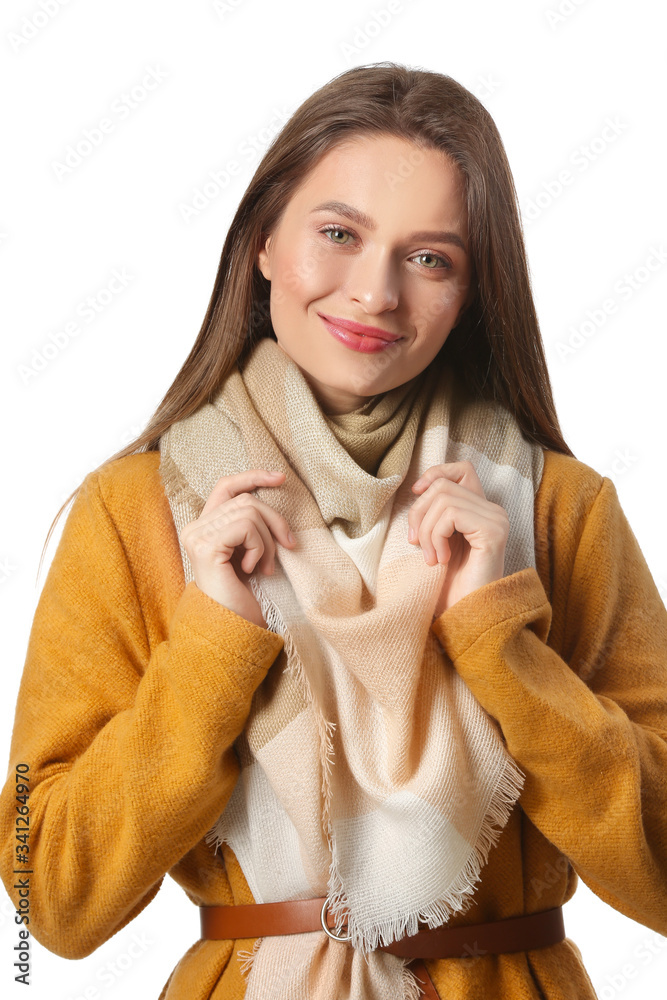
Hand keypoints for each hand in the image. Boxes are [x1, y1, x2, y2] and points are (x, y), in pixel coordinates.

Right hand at [179, 469, 295, 628]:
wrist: (233, 629)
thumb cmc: (244, 595)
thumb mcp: (251, 551)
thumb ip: (252, 524)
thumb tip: (275, 488)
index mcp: (204, 526)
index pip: (227, 486)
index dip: (253, 476)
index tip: (280, 477)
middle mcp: (194, 528)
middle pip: (246, 500)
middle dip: (275, 521)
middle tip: (288, 546)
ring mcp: (197, 536)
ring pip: (250, 512)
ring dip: (268, 541)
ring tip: (267, 567)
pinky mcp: (207, 547)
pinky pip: (247, 528)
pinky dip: (260, 548)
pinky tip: (254, 570)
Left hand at [409, 460, 508, 614]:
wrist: (466, 618)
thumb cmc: (450, 587)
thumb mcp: (437, 542)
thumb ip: (434, 514)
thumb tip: (416, 488)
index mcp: (482, 511)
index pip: (461, 470)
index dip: (435, 474)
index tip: (416, 494)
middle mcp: (494, 511)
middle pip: (443, 486)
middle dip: (418, 514)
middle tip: (416, 546)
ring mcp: (496, 520)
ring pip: (443, 499)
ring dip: (426, 530)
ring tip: (431, 557)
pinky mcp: (493, 532)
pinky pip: (450, 514)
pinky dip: (436, 536)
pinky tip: (441, 560)